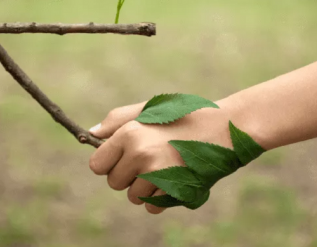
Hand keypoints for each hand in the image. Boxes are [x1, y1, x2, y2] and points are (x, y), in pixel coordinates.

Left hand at [88, 99, 234, 213]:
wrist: (224, 128)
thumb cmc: (184, 116)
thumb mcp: (149, 109)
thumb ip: (118, 120)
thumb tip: (91, 134)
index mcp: (129, 133)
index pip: (97, 165)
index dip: (109, 163)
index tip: (122, 158)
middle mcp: (140, 154)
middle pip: (114, 183)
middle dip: (127, 176)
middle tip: (149, 160)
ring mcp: (157, 174)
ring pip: (133, 197)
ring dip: (145, 187)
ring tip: (165, 166)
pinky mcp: (174, 191)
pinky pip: (152, 206)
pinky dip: (161, 198)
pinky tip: (174, 178)